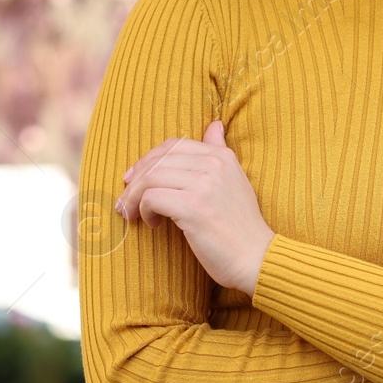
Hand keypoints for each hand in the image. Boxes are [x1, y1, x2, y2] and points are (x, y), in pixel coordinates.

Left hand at [115, 120, 275, 295]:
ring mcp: (203, 184)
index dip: (148, 160)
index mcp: (222, 156)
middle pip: (157, 160)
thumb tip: (214, 125)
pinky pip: (151, 198)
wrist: (256, 258)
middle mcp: (213, 164)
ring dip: (134, 197)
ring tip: (133, 214)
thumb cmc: (241, 226)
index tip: (135, 180)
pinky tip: (152, 225)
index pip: (173, 145)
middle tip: (126, 201)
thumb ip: (220, 150)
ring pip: (150, 178)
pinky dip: (144, 210)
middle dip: (135, 180)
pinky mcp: (192, 207)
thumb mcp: (235, 180)